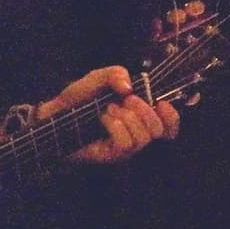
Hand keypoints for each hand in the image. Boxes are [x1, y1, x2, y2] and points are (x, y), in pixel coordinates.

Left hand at [39, 66, 180, 163]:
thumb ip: (116, 73)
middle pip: (159, 130)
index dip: (172, 116)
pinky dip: (116, 126)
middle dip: (145, 110)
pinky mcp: (112, 155)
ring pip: (143, 137)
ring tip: (109, 109)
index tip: (161, 102)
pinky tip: (104, 119)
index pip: (169, 126)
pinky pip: (125, 143)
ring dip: (127, 117)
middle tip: (127, 100)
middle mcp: (136, 133)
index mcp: (140, 116)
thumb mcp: (99, 77)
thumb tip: (129, 87)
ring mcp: (125, 146)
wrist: (57, 113)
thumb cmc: (81, 97)